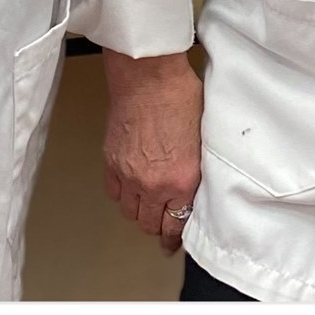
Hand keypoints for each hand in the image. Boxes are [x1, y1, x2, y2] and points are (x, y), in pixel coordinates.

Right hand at [101, 49, 202, 253]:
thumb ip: (196, 168)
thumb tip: (193, 183)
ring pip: (130, 212)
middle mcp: (154, 184)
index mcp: (182, 180)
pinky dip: (122, 195)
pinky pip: (114, 192)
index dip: (175, 237)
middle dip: (158, 229)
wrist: (148, 73)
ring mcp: (129, 174)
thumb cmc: (179, 93)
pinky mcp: (111, 161)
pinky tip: (129, 188)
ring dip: (139, 212)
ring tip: (146, 207)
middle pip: (150, 224)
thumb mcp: (202, 137)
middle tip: (162, 228)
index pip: (176, 225)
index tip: (174, 241)